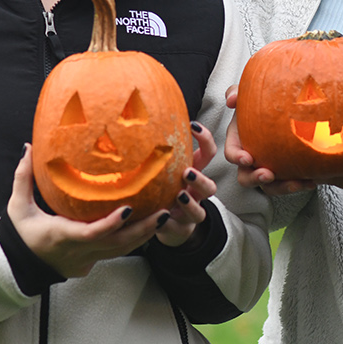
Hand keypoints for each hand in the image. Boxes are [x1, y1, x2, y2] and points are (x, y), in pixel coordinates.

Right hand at [7, 144, 163, 277]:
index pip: (90, 234)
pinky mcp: (92, 262)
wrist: (22, 267)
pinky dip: (135, 240)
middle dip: (143, 229)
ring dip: (145, 234)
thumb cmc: (22, 234)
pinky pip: (118, 252)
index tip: (128, 208)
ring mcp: (88, 259)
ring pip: (122, 250)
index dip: (110, 224)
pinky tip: (150, 226)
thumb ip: (23, 178)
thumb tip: (28, 148)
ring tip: (165, 216)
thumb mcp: (17, 208)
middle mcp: (79, 250)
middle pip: (117, 244)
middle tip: (165, 212)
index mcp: (62, 235)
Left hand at [154, 122, 217, 246]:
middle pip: (210, 186)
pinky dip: (168, 224)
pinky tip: (159, 218)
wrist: (166, 223)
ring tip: (178, 195)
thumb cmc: (163, 188)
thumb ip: (155, 149)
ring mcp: (190, 213)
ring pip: (199, 211)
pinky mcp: (179, 230)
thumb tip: (132, 113)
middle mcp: (196, 194)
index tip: (192, 125)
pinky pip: (178, 228)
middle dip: (200, 178)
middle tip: (186, 171)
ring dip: (190, 203)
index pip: (208, 153)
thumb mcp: (163, 168)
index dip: (205, 139)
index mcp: (194, 173)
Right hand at [224, 84, 315, 195]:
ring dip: (281, 187)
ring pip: (269, 187)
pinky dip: (300, 184)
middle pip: (245, 176)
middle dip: (255, 178)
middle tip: (269, 175)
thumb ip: (236, 92)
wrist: (292, 110)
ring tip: (297, 183)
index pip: (231, 153)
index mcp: (239, 141)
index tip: (248, 158)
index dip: (237, 157)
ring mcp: (268, 168)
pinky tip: (311, 180)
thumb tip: (231, 101)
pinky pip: (288, 186)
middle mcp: (252, 158)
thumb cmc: (264, 102)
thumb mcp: (248, 94)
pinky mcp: (284, 175)